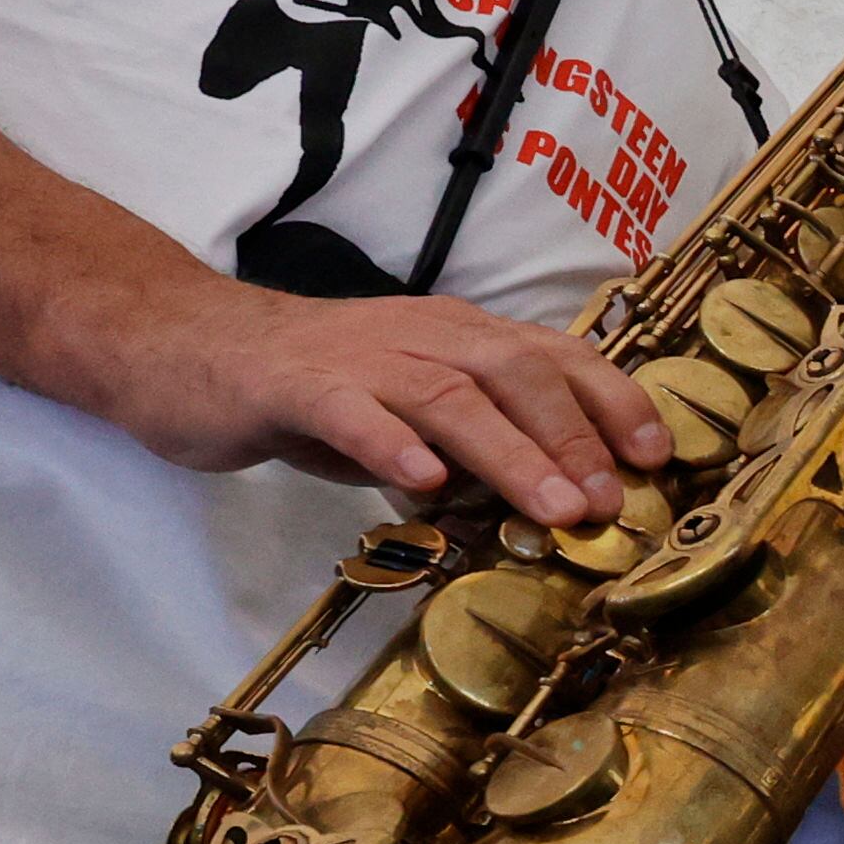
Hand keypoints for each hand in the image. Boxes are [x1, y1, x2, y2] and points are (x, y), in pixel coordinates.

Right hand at [101, 278, 670, 526]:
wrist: (190, 350)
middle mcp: (420, 337)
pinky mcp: (295, 387)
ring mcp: (359, 360)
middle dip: (572, 438)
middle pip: (515, 375)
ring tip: (553, 506)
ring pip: (449, 397)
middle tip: (608, 504)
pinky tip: (423, 483)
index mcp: (457, 339)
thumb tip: (548, 499)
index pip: (552, 358)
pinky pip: (351, 412)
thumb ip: (473, 449)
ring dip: (509, 452)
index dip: (610, 401)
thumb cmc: (315, 389)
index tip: (654, 456)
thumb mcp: (410, 416)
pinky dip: (391, 445)